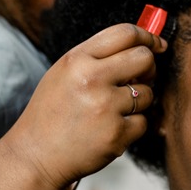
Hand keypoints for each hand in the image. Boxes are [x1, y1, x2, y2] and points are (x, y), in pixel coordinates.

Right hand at [2, 23, 165, 188]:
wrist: (34, 156)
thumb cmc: (51, 113)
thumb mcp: (64, 74)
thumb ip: (98, 57)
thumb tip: (143, 47)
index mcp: (77, 60)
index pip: (124, 33)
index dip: (147, 37)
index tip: (156, 45)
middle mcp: (91, 79)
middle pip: (144, 58)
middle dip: (148, 68)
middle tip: (138, 79)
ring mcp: (105, 108)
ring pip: (148, 93)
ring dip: (138, 102)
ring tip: (112, 111)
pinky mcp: (116, 134)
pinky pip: (143, 122)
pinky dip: (131, 127)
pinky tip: (109, 130)